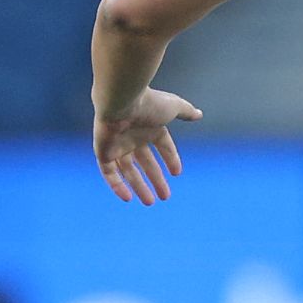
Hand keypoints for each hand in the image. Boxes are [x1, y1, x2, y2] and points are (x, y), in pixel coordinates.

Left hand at [93, 87, 202, 205]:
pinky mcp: (104, 153)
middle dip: (156, 180)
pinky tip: (128, 198)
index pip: (163, 147)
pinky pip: (110, 174)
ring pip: (129, 172)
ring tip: (150, 202)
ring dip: (139, 187)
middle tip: (166, 196)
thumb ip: (186, 111)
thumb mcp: (174, 107)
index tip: (177, 173)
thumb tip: (199, 115)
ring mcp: (119, 147)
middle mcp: (135, 138)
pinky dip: (117, 186)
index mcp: (151, 128)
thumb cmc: (149, 103)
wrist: (121, 100)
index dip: (171, 159)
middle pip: (146, 163)